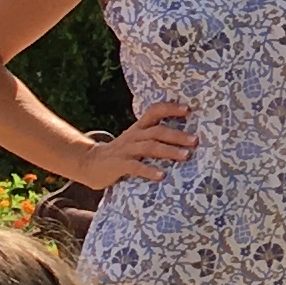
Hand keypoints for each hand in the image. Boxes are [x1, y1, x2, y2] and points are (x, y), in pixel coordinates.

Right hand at [80, 100, 198, 188]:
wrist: (89, 163)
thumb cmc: (121, 153)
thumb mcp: (135, 140)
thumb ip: (153, 137)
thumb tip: (185, 138)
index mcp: (139, 128)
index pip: (154, 111)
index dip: (170, 108)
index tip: (188, 109)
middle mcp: (133, 136)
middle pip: (157, 131)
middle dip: (177, 135)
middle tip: (195, 140)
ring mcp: (126, 150)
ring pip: (149, 147)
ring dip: (169, 151)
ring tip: (185, 156)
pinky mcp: (119, 165)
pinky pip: (135, 167)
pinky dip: (149, 171)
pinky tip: (162, 176)